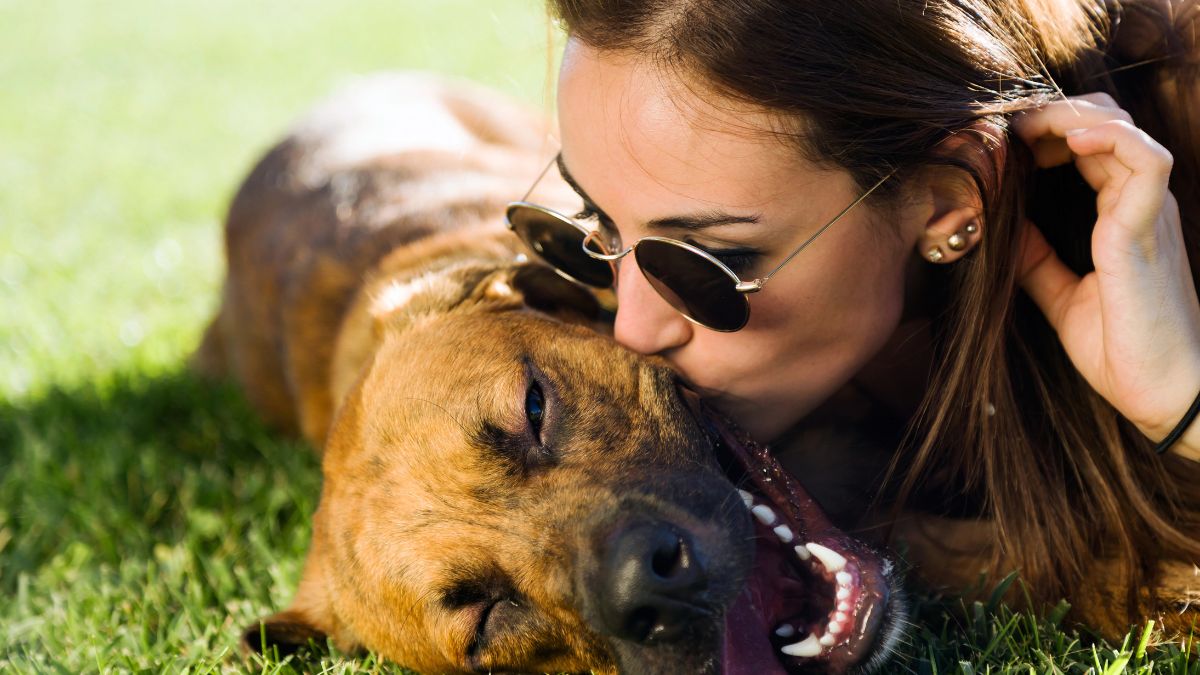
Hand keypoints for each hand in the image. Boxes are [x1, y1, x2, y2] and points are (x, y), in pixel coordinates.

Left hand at [1012, 93, 1199, 460]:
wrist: (1163, 395)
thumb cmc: (1122, 351)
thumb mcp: (1062, 299)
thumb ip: (1037, 262)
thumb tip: (1003, 231)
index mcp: (1121, 216)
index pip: (1088, 148)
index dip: (1046, 133)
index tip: (1002, 141)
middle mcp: (1139, 206)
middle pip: (1105, 124)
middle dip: (1052, 113)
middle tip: (1005, 126)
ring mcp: (1148, 214)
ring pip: (1124, 130)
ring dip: (1072, 114)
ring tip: (1028, 122)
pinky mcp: (1149, 231)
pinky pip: (1146, 161)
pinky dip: (1110, 137)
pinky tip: (1069, 137)